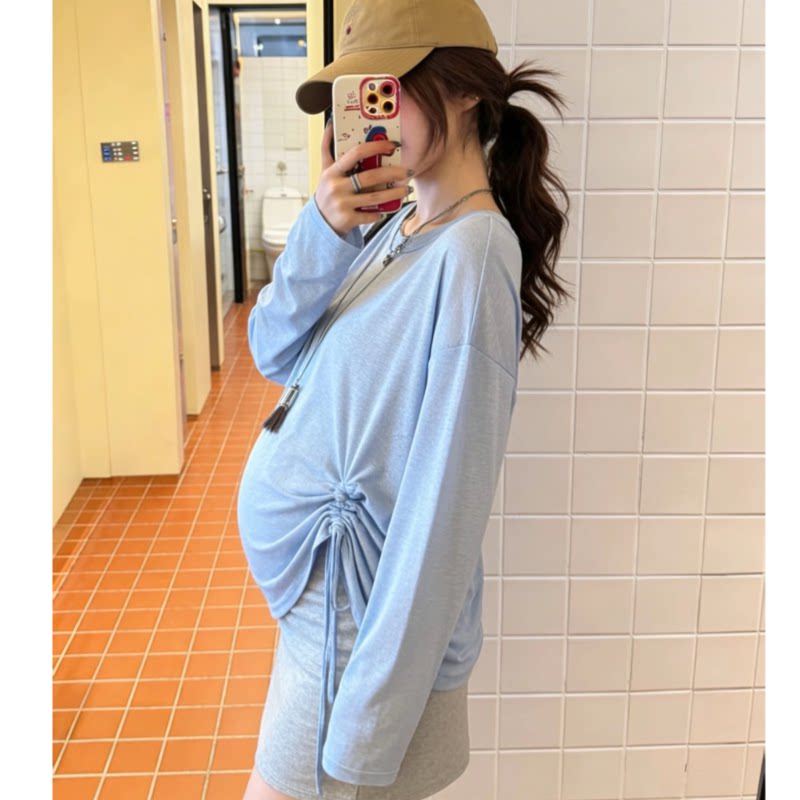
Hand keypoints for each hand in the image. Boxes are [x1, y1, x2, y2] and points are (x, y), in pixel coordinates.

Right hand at [315, 119, 411, 236]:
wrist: (320, 222)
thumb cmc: (327, 191)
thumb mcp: (324, 170)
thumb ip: (327, 147)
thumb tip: (331, 123)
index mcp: (332, 171)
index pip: (356, 153)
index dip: (376, 146)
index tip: (392, 145)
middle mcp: (337, 186)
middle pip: (371, 176)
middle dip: (393, 172)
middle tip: (408, 170)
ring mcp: (343, 204)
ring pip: (375, 197)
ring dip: (395, 193)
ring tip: (407, 189)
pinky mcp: (348, 219)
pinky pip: (371, 215)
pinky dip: (380, 213)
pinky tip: (387, 209)